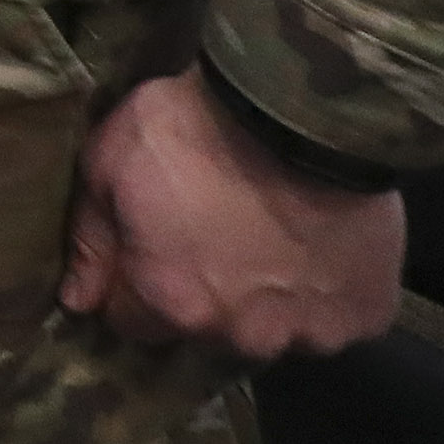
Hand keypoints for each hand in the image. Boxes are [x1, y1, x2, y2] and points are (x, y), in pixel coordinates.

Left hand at [62, 70, 404, 357]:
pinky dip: (326, 290)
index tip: (148, 247)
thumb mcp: (108, 166)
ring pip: (274, 328)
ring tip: (271, 237)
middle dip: (202, 292)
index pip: (130, 322)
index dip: (133, 282)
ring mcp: (311, 330)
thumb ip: (91, 242)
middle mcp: (241, 335)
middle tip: (214, 233)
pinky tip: (318, 244)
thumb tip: (77, 301)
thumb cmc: (191, 129)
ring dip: (268, 297)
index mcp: (172, 304)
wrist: (299, 108)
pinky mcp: (367, 314)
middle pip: (206, 329)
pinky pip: (337, 317)